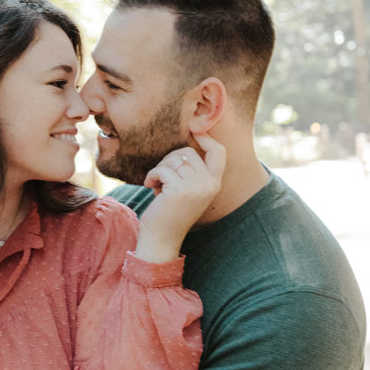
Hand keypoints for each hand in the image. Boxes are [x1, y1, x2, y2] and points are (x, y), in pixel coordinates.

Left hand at [136, 134, 225, 260]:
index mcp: (215, 184)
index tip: (193, 131)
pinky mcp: (180, 190)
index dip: (207, 137)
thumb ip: (192, 169)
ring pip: (175, 158)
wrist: (161, 238)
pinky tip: (150, 186)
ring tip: (157, 183)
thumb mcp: (187, 189)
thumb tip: (189, 137)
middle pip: (189, 152)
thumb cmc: (169, 211)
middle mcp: (209, 184)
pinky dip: (152, 175)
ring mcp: (196, 187)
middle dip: (170, 159)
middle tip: (162, 177)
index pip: (219, 151)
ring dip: (160, 168)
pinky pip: (162, 169)